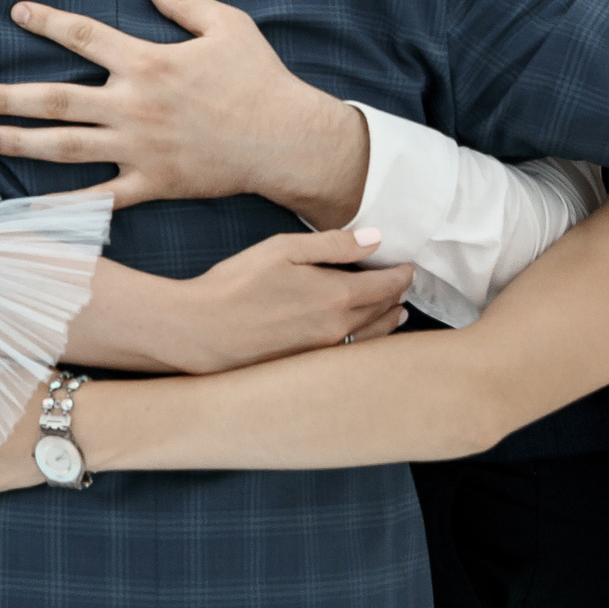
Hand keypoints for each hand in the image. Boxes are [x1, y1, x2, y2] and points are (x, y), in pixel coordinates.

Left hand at [0, 0, 368, 224]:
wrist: (286, 139)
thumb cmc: (260, 79)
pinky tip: (28, 210)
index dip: (48, 21)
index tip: (17, 12)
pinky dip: (63, 207)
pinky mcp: (152, 183)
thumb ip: (184, 3)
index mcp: (148, 62)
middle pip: (56, 99)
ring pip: (65, 148)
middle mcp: (133, 105)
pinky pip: (99, 199)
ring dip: (20, 143)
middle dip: (9, 97)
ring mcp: (139, 148)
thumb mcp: (227, 26)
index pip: (84, 36)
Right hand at [173, 230, 412, 371]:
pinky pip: (351, 353)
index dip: (402, 274)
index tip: (409, 266)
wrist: (200, 331)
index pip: (387, 286)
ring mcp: (324, 354)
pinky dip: (367, 342)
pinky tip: (361, 336)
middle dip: (397, 297)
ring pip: (371, 339)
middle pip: (383, 313)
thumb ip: (333, 245)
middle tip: (403, 286)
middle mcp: (338, 330)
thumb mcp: (283, 249)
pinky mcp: (308, 368)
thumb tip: (375, 239)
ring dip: (387, 323)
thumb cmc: (236, 284)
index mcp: (336, 297)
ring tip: (395, 314)